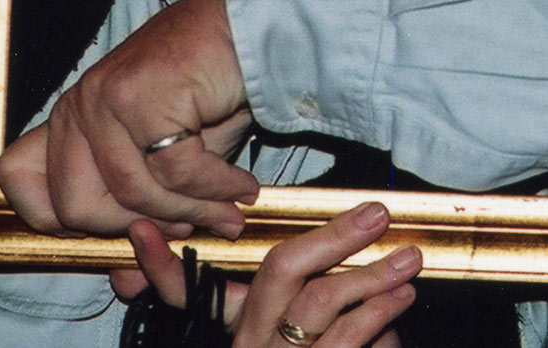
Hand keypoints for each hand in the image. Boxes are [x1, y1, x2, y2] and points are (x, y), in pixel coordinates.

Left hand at [0, 0, 260, 238]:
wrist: (255, 27)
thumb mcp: (171, 155)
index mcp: (71, 117)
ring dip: (193, 212)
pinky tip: (243, 186)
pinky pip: (176, 174)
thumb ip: (146, 208)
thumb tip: (127, 281)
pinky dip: (218, 190)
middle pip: (74, 206)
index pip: (19, 182)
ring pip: (132, 195)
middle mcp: (78, 105)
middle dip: (136, 228)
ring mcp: (105, 98)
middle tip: (187, 226)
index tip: (125, 226)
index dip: (64, 220)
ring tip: (230, 211)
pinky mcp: (142, 97)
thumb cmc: (214, 87)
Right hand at [111, 203, 418, 347]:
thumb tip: (331, 266)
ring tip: (408, 260)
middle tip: (376, 213)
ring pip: (318, 304)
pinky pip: (344, 343)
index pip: (189, 292)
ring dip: (370, 274)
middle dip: (332, 236)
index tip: (139, 230)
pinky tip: (401, 302)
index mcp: (239, 334)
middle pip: (281, 273)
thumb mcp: (302, 342)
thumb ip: (319, 308)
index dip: (158, 266)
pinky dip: (379, 318)